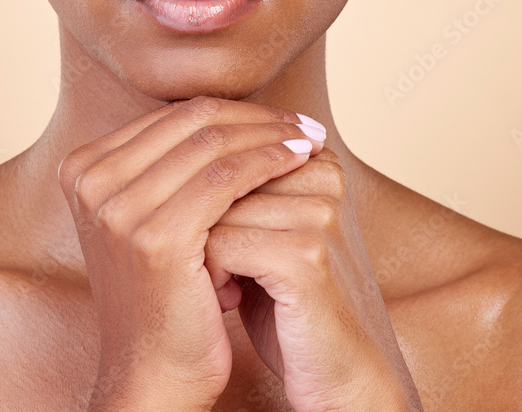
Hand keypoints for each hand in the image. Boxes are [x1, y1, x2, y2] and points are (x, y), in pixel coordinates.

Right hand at [57, 95, 326, 411]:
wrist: (152, 374)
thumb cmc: (164, 293)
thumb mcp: (152, 215)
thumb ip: (171, 163)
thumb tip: (234, 112)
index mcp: (83, 167)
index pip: (174, 115)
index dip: (235, 109)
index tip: (281, 116)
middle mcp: (90, 179)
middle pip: (192, 121)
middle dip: (257, 117)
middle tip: (303, 121)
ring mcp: (118, 207)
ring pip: (213, 144)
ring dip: (270, 136)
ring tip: (309, 139)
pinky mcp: (154, 236)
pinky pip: (225, 179)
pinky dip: (267, 162)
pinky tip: (298, 162)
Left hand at [205, 141, 423, 410]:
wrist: (342, 373)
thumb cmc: (293, 304)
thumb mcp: (268, 232)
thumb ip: (243, 189)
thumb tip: (179, 149)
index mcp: (319, 160)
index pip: (229, 149)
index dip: (210, 195)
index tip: (220, 234)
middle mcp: (324, 176)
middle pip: (221, 174)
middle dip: (203, 218)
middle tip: (214, 263)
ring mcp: (319, 213)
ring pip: (216, 207)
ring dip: (201, 249)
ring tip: (222, 282)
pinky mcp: (306, 256)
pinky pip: (222, 244)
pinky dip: (210, 274)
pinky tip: (227, 297)